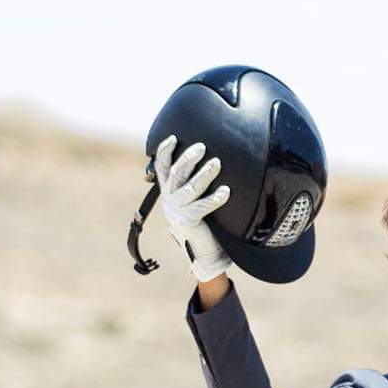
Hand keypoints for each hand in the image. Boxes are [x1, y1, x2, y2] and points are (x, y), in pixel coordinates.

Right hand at [154, 135, 231, 282]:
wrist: (201, 250)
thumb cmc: (200, 220)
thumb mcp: (190, 199)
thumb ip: (189, 182)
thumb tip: (204, 159)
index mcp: (168, 190)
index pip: (161, 166)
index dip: (165, 151)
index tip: (173, 137)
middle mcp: (170, 199)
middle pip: (177, 173)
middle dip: (189, 158)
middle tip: (202, 147)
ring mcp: (178, 210)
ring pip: (190, 187)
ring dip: (204, 174)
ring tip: (217, 163)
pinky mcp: (189, 221)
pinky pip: (203, 207)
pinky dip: (215, 198)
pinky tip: (226, 192)